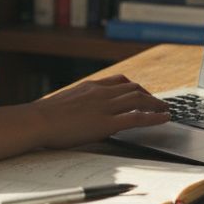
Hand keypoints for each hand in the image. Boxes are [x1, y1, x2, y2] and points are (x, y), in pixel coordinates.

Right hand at [30, 74, 169, 148]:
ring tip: (165, 109)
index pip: (119, 81)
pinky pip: (137, 117)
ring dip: (155, 103)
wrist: (37, 121)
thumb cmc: (44, 117)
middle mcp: (100, 92)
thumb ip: (80, 105)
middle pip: (132, 88)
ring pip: (138, 98)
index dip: (134, 87)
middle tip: (158, 102)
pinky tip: (164, 118)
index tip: (141, 91)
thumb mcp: (65, 103)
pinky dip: (153, 116)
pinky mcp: (106, 123)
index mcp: (90, 86)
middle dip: (148, 94)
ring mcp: (105, 107)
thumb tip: (85, 114)